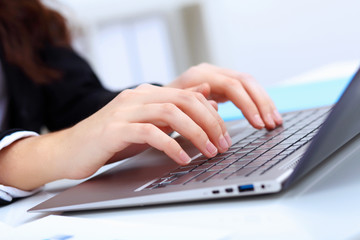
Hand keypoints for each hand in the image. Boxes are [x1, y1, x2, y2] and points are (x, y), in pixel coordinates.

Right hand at [63, 83, 231, 178]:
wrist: (71, 149)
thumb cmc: (111, 139)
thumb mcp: (147, 123)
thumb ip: (173, 110)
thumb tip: (206, 100)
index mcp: (147, 93)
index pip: (189, 96)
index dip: (211, 115)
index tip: (223, 135)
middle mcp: (137, 96)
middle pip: (184, 101)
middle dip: (210, 123)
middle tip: (222, 144)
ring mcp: (125, 111)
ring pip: (170, 113)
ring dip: (196, 133)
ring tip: (208, 151)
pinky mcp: (114, 129)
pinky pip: (150, 132)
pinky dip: (171, 145)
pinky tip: (182, 158)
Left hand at [167, 63, 282, 129]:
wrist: (157, 99)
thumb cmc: (162, 106)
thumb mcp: (172, 107)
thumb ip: (193, 103)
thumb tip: (214, 106)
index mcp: (199, 75)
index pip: (231, 86)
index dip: (247, 105)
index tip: (257, 123)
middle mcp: (210, 71)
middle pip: (245, 81)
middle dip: (261, 104)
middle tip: (271, 124)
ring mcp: (217, 76)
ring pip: (248, 84)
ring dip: (264, 103)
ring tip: (274, 122)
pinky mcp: (222, 84)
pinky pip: (245, 90)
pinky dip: (256, 103)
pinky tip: (264, 115)